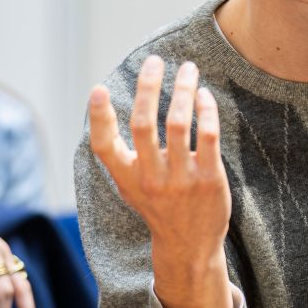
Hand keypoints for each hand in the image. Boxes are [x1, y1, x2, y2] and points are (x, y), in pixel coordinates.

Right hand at [88, 57, 234, 307]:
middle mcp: (150, 178)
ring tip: (187, 69)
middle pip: (144, 124)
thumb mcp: (133, 185)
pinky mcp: (209, 179)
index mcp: (127, 178)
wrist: (189, 246)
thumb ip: (126, 152)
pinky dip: (206, 110)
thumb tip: (117, 106)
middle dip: (149, 87)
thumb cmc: (159, 205)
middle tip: (155, 61)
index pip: (103, 146)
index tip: (99, 89)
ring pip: (179, 124)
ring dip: (183, 90)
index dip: (98, 118)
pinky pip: (208, 135)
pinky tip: (205, 95)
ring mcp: (181, 179)